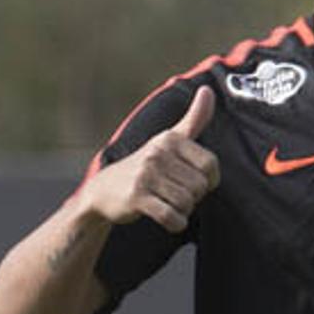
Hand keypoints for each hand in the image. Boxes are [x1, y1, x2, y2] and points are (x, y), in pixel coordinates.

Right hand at [80, 86, 219, 232]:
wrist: (103, 191)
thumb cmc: (144, 166)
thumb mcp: (168, 139)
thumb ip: (193, 119)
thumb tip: (208, 90)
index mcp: (170, 139)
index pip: (210, 165)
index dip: (208, 181)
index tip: (192, 182)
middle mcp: (158, 153)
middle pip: (199, 187)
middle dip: (193, 198)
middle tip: (175, 195)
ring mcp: (146, 175)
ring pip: (186, 203)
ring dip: (182, 211)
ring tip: (169, 205)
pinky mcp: (137, 197)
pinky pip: (170, 217)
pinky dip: (175, 223)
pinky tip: (168, 220)